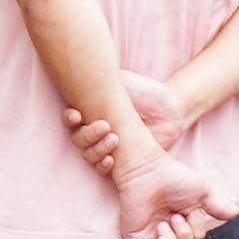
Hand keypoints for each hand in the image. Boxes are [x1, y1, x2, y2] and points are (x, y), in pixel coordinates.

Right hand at [61, 73, 185, 177]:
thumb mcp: (122, 81)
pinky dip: (103, 166)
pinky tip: (111, 159)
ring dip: (96, 149)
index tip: (77, 116)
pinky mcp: (118, 161)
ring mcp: (105, 146)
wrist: (169, 110)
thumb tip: (82, 70)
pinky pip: (101, 168)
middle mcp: (94, 130)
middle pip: (78, 139)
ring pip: (88, 154)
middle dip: (88, 134)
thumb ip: (101, 78)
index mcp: (90, 111)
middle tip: (105, 126)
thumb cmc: (144, 92)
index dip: (69, 119)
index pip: (70, 118)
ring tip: (115, 138)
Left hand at [114, 149, 223, 238]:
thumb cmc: (174, 178)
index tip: (188, 211)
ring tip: (167, 224)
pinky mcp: (136, 237)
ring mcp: (150, 235)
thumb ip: (217, 206)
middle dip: (185, 238)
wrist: (150, 171)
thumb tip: (235, 213)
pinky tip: (162, 235)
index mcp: (181, 223)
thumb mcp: (202, 192)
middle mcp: (166, 231)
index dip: (195, 230)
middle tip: (176, 217)